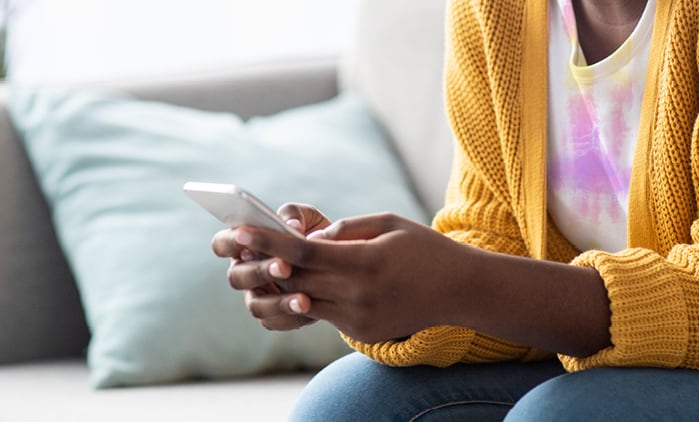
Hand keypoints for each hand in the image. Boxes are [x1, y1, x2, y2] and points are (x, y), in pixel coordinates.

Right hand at [211, 203, 332, 330]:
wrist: (340, 264)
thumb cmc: (315, 234)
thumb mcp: (308, 218)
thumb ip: (295, 215)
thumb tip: (291, 225)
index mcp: (245, 246)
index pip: (222, 244)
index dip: (229, 242)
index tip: (244, 236)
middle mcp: (245, 272)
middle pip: (237, 277)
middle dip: (260, 272)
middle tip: (285, 267)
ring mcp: (257, 297)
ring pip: (256, 305)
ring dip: (278, 302)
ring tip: (304, 299)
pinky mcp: (274, 317)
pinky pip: (275, 322)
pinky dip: (291, 317)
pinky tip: (310, 309)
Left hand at [216, 213, 477, 342]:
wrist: (459, 291)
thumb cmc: (424, 249)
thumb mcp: (388, 224)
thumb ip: (345, 228)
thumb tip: (309, 237)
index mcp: (364, 261)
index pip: (303, 252)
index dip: (268, 241)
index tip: (239, 230)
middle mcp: (358, 294)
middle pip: (298, 278)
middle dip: (269, 262)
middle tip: (241, 246)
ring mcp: (359, 319)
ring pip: (306, 301)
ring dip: (288, 285)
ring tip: (274, 267)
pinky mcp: (361, 334)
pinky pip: (326, 315)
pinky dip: (315, 299)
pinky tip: (314, 284)